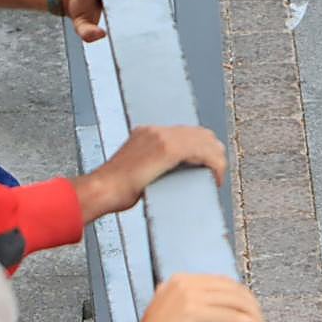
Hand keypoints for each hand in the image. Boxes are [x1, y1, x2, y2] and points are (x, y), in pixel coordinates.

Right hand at [70, 126, 225, 222]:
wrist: (102, 190)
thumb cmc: (113, 189)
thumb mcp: (135, 170)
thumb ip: (153, 167)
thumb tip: (168, 176)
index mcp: (147, 132)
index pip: (184, 132)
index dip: (201, 145)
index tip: (207, 161)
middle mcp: (156, 131)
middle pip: (198, 133)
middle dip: (213, 150)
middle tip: (218, 169)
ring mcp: (162, 138)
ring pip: (204, 141)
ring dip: (217, 158)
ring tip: (219, 175)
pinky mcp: (168, 150)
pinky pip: (202, 153)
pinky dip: (215, 165)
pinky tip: (217, 178)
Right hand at [131, 274, 265, 321]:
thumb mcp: (169, 314)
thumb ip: (187, 303)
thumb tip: (217, 307)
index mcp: (178, 280)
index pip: (221, 281)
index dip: (241, 295)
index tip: (251, 310)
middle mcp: (184, 283)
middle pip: (231, 288)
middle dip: (251, 305)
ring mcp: (187, 295)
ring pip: (234, 301)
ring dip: (253, 316)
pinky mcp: (192, 312)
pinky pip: (230, 317)